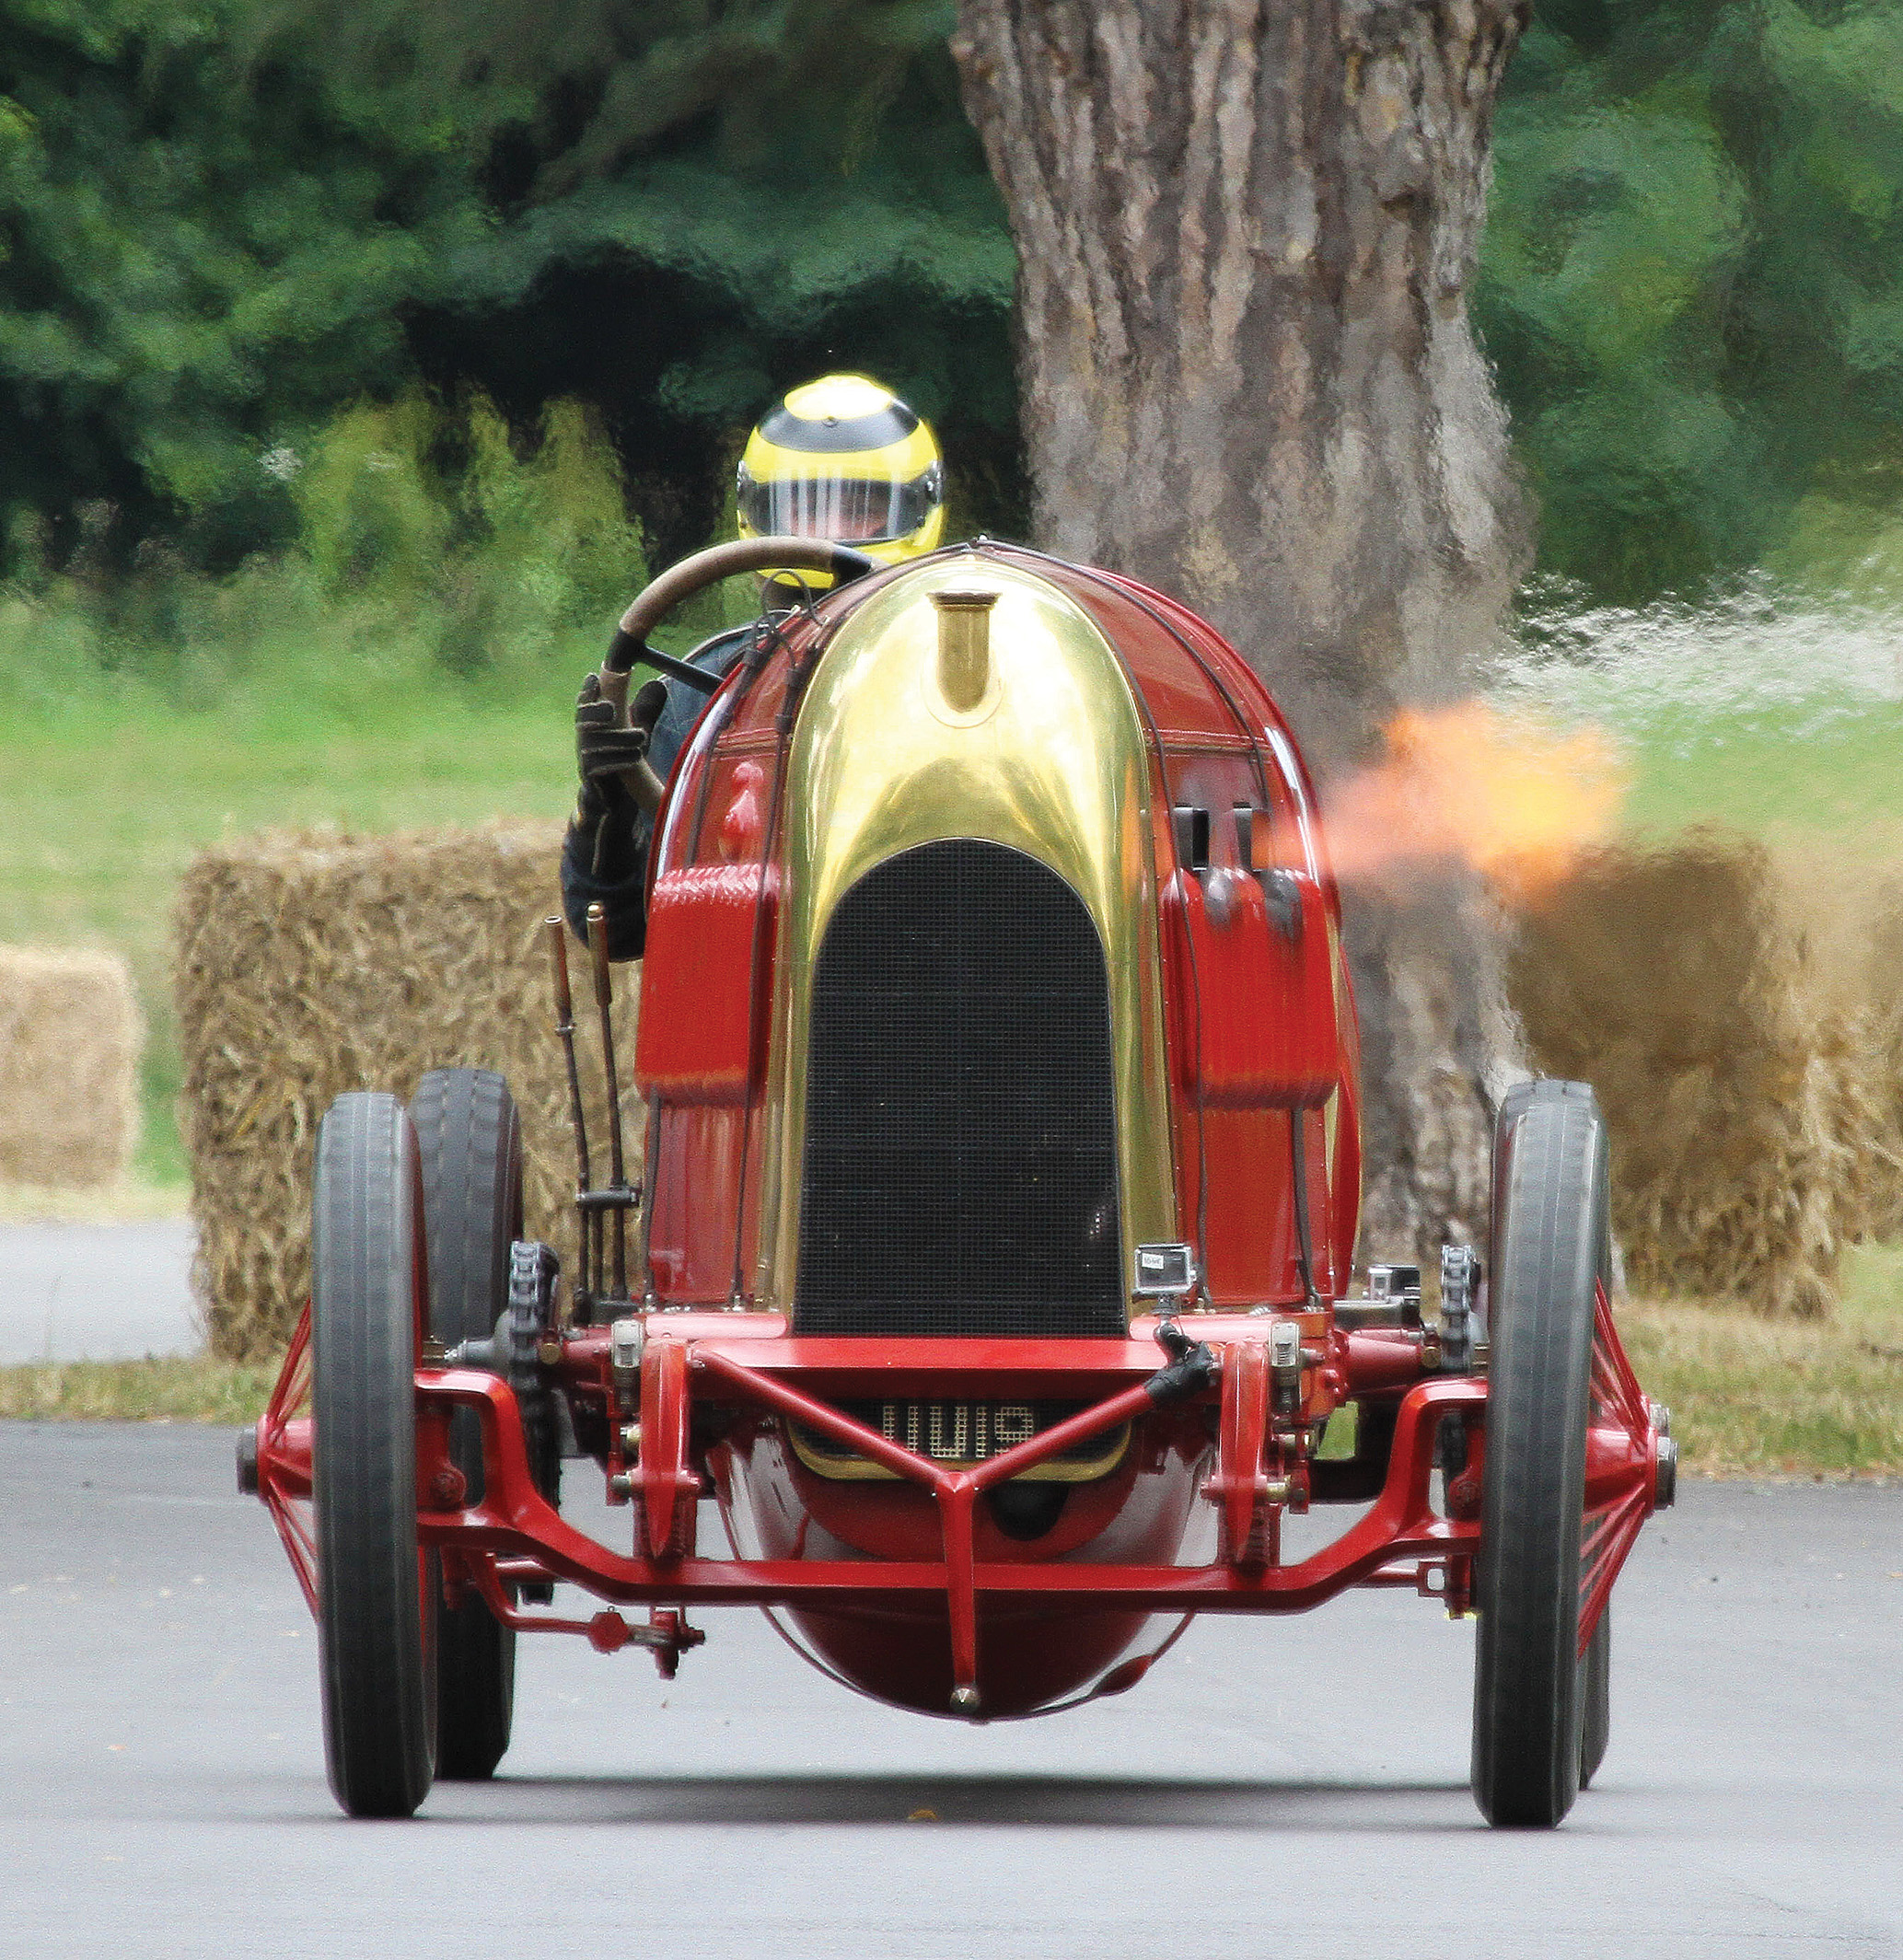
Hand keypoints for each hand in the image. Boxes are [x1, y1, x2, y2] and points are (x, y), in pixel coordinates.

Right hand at [575, 673, 667, 818]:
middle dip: (594, 711)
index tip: (595, 678)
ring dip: (618, 739)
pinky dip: (616, 761)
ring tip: (642, 737)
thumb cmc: (623, 758)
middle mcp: (585, 739)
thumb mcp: (634, 731)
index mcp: (593, 725)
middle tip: (613, 708)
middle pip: (581, 720)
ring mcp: (584, 758)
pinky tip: (634, 759)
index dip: (587, 691)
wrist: (614, 797)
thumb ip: (643, 711)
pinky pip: (596, 768)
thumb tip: (657, 685)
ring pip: (592, 745)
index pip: (584, 703)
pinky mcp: (590, 778)